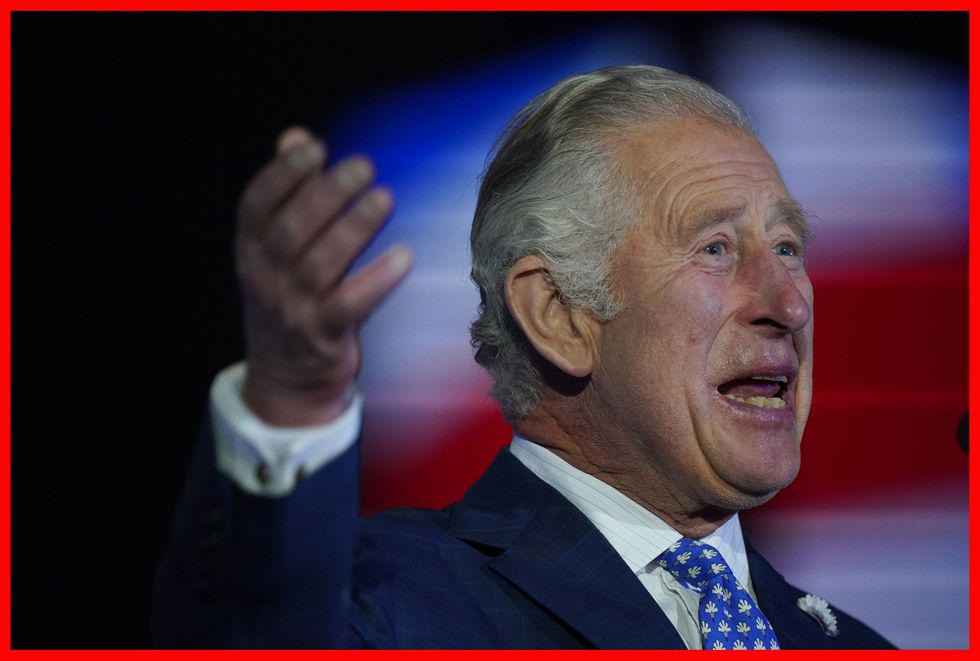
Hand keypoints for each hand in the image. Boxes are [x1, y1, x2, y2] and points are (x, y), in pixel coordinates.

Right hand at [236, 127, 411, 425]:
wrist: (286, 381)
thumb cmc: (288, 299)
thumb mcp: (274, 250)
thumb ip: (287, 192)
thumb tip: (295, 136)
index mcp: (250, 251)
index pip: (256, 206)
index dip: (281, 175)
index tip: (313, 147)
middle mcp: (265, 278)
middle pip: (292, 230)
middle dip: (326, 195)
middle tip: (363, 166)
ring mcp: (292, 310)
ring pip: (320, 265)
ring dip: (353, 230)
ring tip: (384, 199)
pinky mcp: (324, 337)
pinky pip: (350, 306)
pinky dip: (376, 281)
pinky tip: (404, 257)